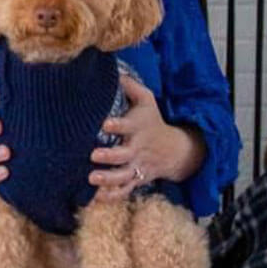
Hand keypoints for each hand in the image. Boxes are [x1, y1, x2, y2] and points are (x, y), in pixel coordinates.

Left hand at [88, 76, 205, 202]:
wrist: (175, 150)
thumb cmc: (153, 122)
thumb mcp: (147, 101)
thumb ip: (130, 86)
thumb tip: (114, 70)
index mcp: (139, 128)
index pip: (128, 125)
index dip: (117, 125)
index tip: (104, 124)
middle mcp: (137, 148)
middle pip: (124, 154)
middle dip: (109, 156)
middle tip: (93, 155)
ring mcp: (137, 166)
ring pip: (123, 176)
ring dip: (107, 179)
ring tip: (91, 179)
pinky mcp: (136, 180)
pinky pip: (125, 191)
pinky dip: (111, 196)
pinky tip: (95, 197)